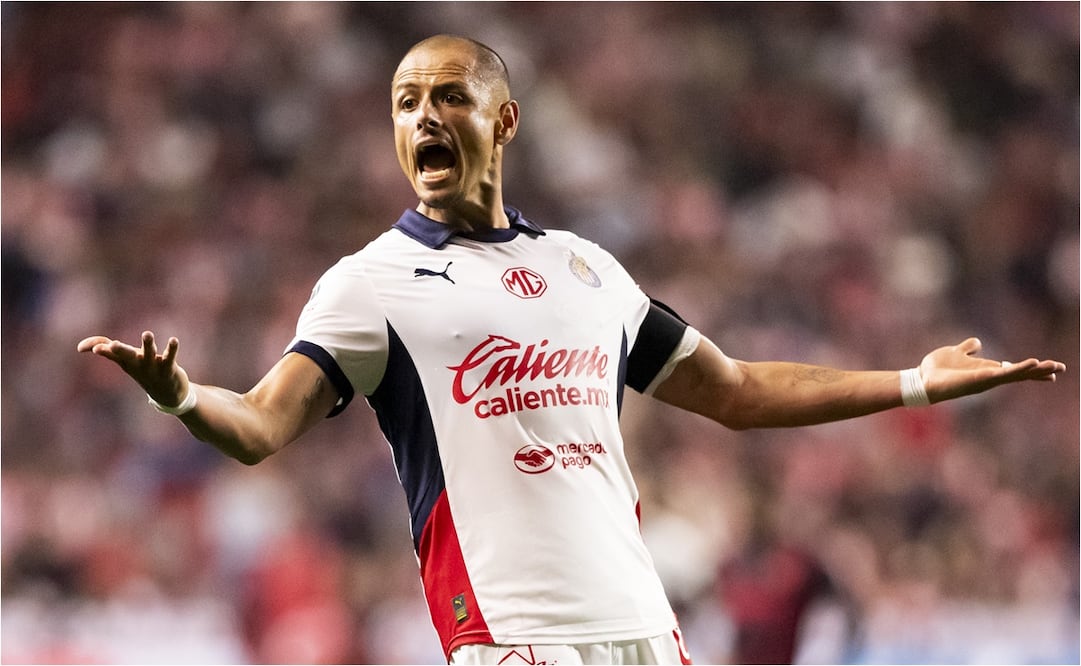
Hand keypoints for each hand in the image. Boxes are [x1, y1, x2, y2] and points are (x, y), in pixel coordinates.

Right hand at [77, 331, 190, 407]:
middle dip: (120, 350)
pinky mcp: (169, 369)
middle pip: (126, 355)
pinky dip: (172, 349)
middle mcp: (137, 364)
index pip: (109, 353)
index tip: (81, 348)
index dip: (97, 347)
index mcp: (125, 361)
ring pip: (150, 354)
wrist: (167, 395)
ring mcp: (153, 368)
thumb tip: (80, 347)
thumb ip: (108, 350)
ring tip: (147, 334)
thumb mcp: (124, 361)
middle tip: (112, 345)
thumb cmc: (143, 372)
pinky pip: (170, 358)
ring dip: (148, 344)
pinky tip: (174, 340)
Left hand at [919, 337, 1065, 402]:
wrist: (922, 380)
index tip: (1051, 368)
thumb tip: (978, 342)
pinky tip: (1033, 364)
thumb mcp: (956, 352)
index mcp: (987, 369)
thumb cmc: (938, 369)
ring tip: (1052, 366)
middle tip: (1061, 368)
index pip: (1014, 369)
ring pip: (1016, 374)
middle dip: (1040, 371)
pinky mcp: (980, 379)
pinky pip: (1003, 374)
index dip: (1031, 369)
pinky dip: (1018, 369)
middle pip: (1020, 373)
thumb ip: (967, 347)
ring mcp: (986, 379)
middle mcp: (989, 376)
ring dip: (1034, 370)